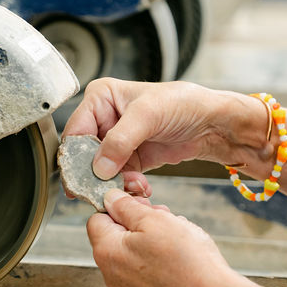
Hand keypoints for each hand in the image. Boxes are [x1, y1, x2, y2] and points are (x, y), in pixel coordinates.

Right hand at [63, 78, 260, 184]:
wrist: (212, 123)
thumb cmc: (184, 104)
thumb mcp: (149, 115)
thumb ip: (120, 140)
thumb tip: (98, 167)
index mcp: (101, 98)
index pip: (75, 131)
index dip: (75, 157)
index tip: (81, 179)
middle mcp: (104, 119)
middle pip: (84, 154)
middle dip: (97, 174)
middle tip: (107, 189)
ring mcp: (116, 141)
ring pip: (100, 171)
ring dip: (114, 183)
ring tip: (134, 184)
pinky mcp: (130, 159)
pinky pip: (118, 178)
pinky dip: (127, 186)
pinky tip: (141, 186)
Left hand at [88, 189, 264, 286]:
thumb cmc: (184, 259)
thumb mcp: (153, 219)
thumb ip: (126, 206)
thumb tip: (110, 198)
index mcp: (107, 252)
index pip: (97, 218)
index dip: (118, 206)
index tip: (140, 203)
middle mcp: (112, 272)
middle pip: (115, 233)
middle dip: (138, 220)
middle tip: (162, 217)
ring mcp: (128, 286)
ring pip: (132, 248)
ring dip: (151, 235)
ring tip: (175, 235)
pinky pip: (145, 264)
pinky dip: (158, 254)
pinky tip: (178, 253)